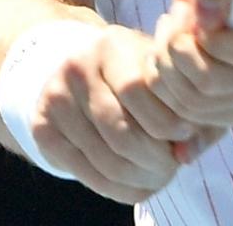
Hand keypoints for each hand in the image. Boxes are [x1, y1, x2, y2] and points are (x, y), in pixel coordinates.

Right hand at [28, 23, 223, 203]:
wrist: (86, 71)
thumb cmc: (140, 73)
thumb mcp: (164, 74)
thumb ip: (189, 106)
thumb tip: (185, 154)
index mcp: (111, 44)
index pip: (136, 89)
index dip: (166, 120)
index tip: (186, 131)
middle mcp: (77, 67)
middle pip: (119, 131)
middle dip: (155, 158)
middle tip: (173, 165)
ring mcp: (55, 97)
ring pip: (104, 159)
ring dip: (139, 178)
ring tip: (159, 174)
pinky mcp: (43, 127)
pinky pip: (84, 173)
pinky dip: (116, 188)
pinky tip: (135, 180)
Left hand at [149, 0, 232, 138]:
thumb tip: (206, 19)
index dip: (210, 43)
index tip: (188, 13)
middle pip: (221, 86)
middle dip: (178, 56)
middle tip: (166, 22)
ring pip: (202, 107)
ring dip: (168, 72)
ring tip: (164, 37)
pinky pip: (197, 120)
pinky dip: (171, 92)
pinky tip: (170, 60)